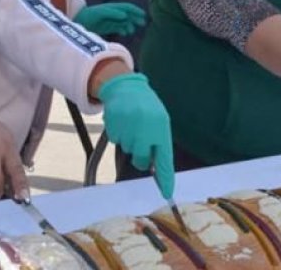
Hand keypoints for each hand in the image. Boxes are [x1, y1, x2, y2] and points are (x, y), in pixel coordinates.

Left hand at [74, 3, 146, 36]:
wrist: (77, 21)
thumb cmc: (88, 15)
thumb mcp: (99, 13)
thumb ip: (112, 13)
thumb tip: (125, 16)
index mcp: (112, 7)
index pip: (126, 7)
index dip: (135, 10)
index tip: (143, 15)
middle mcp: (113, 13)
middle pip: (127, 14)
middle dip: (135, 18)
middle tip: (142, 23)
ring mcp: (111, 20)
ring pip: (124, 22)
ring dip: (130, 25)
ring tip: (131, 31)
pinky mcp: (108, 27)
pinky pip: (119, 27)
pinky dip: (124, 30)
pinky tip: (126, 33)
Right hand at [98, 73, 174, 198]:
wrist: (126, 86)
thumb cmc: (147, 107)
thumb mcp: (158, 121)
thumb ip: (158, 142)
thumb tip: (154, 167)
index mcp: (161, 127)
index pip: (165, 158)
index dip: (166, 177)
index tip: (166, 193)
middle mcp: (145, 126)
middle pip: (141, 158)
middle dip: (140, 156)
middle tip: (140, 141)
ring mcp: (128, 124)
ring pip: (127, 149)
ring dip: (128, 141)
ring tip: (132, 125)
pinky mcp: (113, 121)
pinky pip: (115, 140)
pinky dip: (118, 134)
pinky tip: (122, 122)